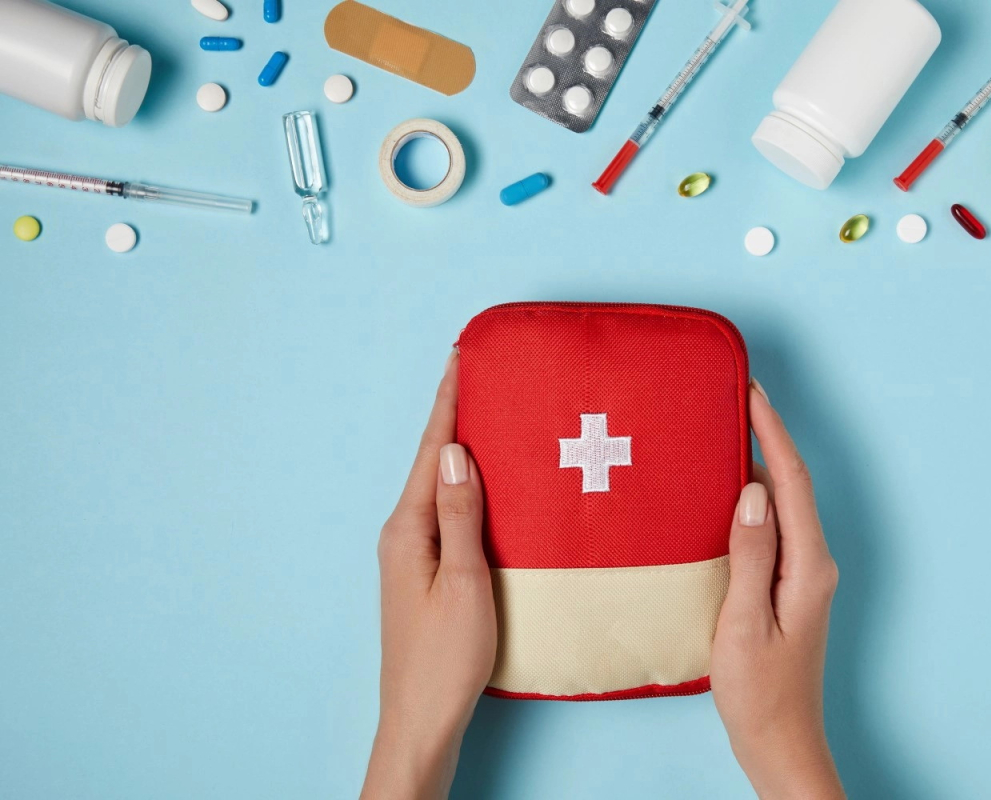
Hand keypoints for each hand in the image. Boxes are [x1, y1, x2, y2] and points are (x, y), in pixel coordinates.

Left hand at [362, 351, 496, 799]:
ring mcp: (410, 554)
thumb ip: (460, 515)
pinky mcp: (423, 572)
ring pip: (438, 487)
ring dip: (460, 450)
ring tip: (484, 414)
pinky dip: (463, 487)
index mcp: (408, 529)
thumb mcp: (465, 582)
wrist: (421, 718)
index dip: (448, 403)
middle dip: (454, 416)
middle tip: (477, 374)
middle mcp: (402, 534)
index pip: (433, 452)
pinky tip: (482, 483)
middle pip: (431, 462)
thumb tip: (458, 453)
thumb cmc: (446, 657)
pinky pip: (444, 512)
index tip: (459, 359)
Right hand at [711, 380, 843, 798]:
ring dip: (759, 464)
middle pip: (791, 485)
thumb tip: (752, 491)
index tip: (751, 391)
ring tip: (725, 430)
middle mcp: (813, 562)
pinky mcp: (788, 585)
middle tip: (733, 397)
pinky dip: (752, 498)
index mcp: (807, 566)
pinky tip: (727, 492)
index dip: (772, 431)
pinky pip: (772, 527)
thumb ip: (750, 555)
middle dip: (767, 435)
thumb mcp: (745, 623)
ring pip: (782, 503)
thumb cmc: (759, 692)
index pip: (791, 482)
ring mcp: (803, 574)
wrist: (780, 742)